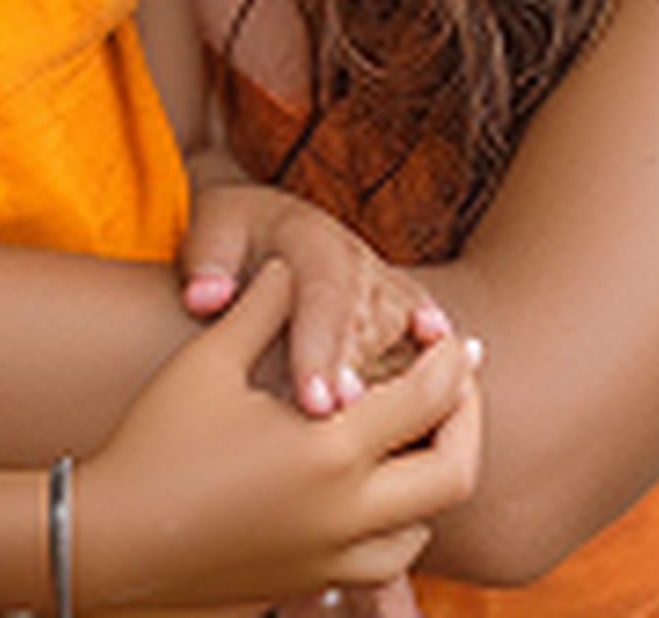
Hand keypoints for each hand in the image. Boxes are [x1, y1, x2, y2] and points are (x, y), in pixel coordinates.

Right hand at [78, 261, 481, 611]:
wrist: (108, 539)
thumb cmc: (154, 441)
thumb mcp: (208, 362)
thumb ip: (262, 307)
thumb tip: (290, 265)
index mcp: (329, 449)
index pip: (427, 400)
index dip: (454, 365)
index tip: (463, 342)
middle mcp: (345, 513)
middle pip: (453, 474)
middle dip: (468, 425)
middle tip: (458, 391)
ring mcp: (330, 557)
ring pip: (424, 528)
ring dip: (433, 481)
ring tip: (418, 439)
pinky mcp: (308, 582)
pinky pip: (383, 561)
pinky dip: (396, 527)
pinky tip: (373, 493)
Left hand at [181, 183, 451, 417]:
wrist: (262, 230)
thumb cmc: (229, 243)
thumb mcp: (208, 233)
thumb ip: (206, 260)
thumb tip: (205, 295)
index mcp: (309, 235)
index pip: (321, 293)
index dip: (323, 347)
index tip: (314, 402)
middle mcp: (355, 256)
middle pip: (368, 317)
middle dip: (361, 372)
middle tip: (349, 425)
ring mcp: (382, 281)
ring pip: (400, 331)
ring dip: (398, 378)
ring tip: (387, 429)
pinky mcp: (400, 304)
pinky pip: (424, 326)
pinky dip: (436, 355)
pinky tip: (453, 389)